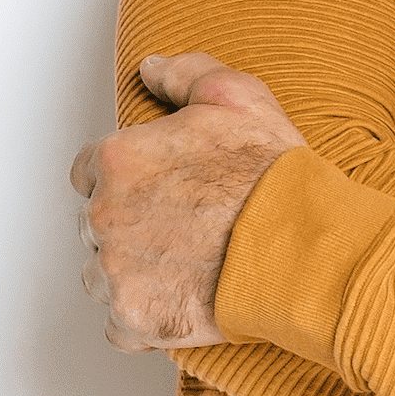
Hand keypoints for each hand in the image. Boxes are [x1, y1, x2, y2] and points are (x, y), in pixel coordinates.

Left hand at [71, 52, 305, 350]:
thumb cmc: (274, 178)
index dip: (128, 179)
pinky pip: (120, 327)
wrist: (304, 251)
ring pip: (101, 275)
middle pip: (95, 224)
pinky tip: (182, 302)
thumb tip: (150, 68)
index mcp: (119, 159)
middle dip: (130, 226)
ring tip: (186, 268)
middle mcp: (105, 215)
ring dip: (133, 273)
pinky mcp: (136, 319)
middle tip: (182, 229)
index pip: (90, 170)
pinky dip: (144, 320)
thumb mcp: (239, 97)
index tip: (161, 190)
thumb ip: (185, 74)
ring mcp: (116, 272)